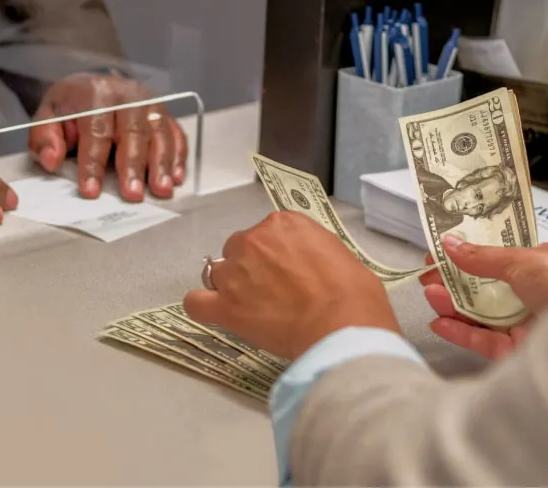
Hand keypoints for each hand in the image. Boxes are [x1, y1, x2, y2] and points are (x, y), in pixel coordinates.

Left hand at [27, 73, 187, 201]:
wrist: (96, 85)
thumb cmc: (73, 107)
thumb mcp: (49, 116)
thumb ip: (44, 138)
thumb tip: (51, 160)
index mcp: (95, 93)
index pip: (95, 131)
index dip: (93, 163)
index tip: (91, 190)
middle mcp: (127, 94)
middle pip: (133, 131)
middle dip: (133, 165)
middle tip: (132, 194)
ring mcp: (150, 103)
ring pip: (160, 133)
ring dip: (162, 164)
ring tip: (161, 189)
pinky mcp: (165, 114)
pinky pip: (176, 134)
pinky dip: (178, 156)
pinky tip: (176, 177)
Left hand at [184, 212, 399, 359]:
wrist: (342, 325)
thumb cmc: (352, 293)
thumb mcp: (338, 254)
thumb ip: (310, 250)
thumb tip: (305, 264)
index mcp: (283, 223)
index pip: (266, 233)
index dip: (274, 255)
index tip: (285, 272)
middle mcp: (254, 240)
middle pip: (238, 248)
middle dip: (250, 267)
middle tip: (271, 291)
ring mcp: (235, 272)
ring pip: (218, 273)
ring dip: (231, 287)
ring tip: (252, 308)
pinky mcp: (226, 305)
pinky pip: (196, 302)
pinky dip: (202, 306)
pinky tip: (216, 312)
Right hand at [419, 236, 547, 359]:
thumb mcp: (524, 262)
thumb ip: (483, 256)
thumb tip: (448, 243)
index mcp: (543, 267)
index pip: (499, 259)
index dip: (468, 255)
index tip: (440, 252)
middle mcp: (535, 295)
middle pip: (485, 288)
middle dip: (453, 281)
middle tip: (427, 275)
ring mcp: (526, 325)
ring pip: (481, 315)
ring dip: (452, 305)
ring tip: (430, 294)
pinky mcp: (518, 353)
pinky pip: (484, 342)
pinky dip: (460, 333)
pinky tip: (438, 323)